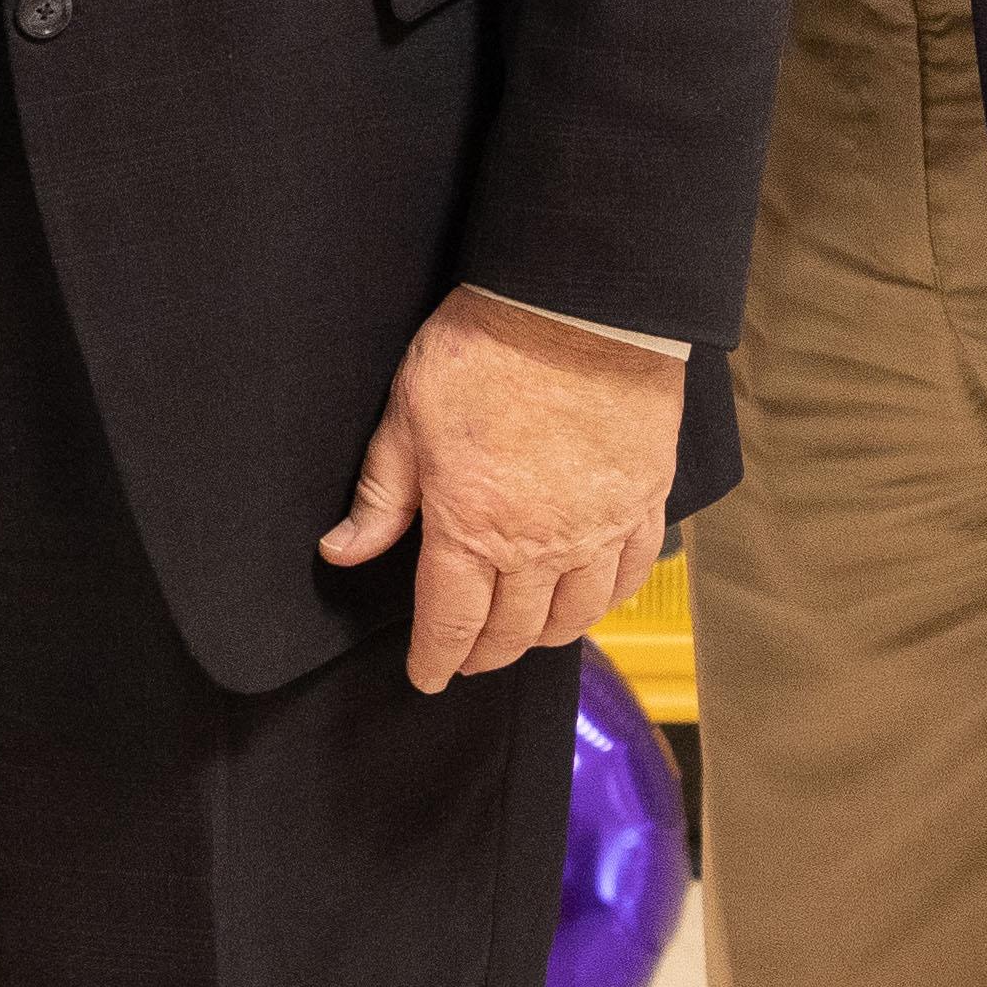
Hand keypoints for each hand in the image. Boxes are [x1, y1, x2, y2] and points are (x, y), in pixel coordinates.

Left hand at [319, 288, 684, 693]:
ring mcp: (598, 531)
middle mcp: (539, 546)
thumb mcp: (405, 418)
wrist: (578, 310)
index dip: (435, 658)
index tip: (426, 676)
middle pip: (512, 629)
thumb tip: (343, 551)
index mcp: (470, 527)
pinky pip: (629, 577)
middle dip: (483, 653)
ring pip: (574, 615)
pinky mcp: (643, 505)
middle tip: (467, 658)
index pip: (450, 621)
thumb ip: (380, 496)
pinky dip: (605, 602)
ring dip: (542, 637)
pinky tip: (588, 602)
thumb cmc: (483, 354)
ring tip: (520, 637)